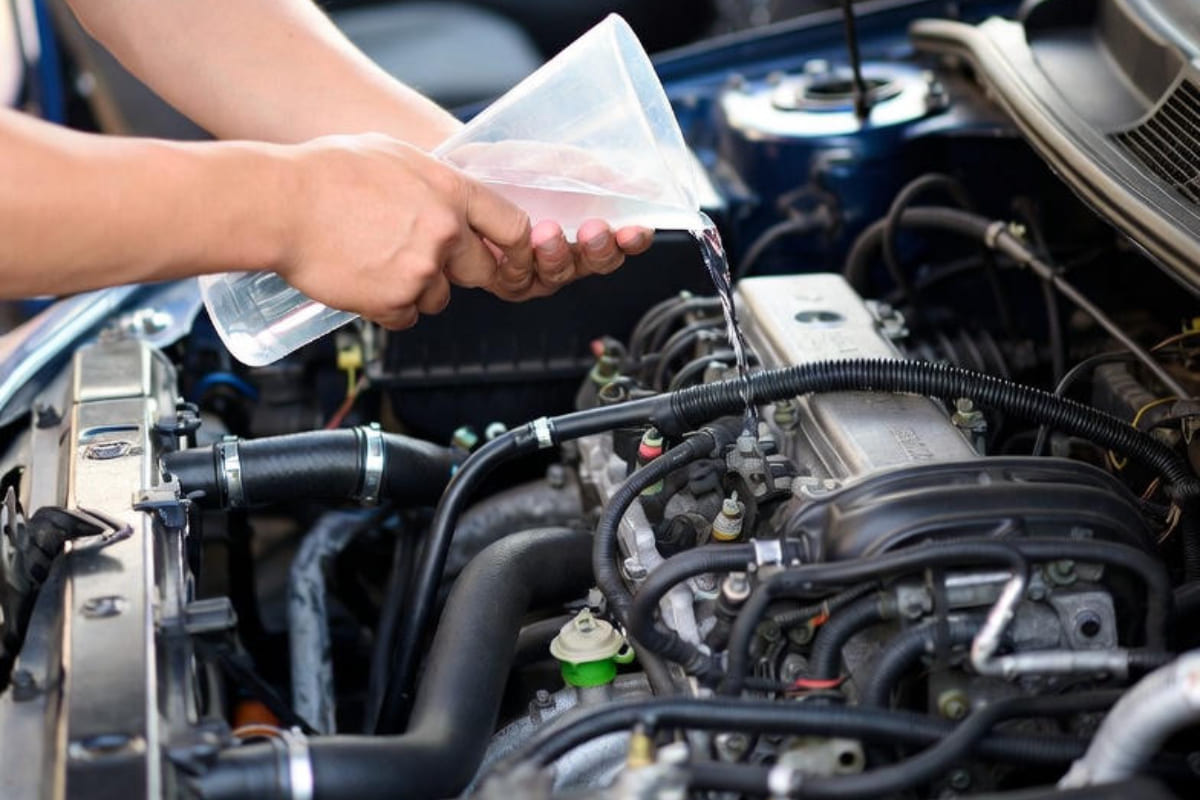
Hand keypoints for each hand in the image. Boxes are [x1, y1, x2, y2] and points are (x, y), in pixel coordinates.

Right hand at [274, 133, 531, 328]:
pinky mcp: (394, 302)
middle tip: (420, 257)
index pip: (514, 228)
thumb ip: (435, 181)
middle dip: (458, 271)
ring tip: (375, 260)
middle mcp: (445, 233)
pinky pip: (406, 316)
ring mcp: (422, 271)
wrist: (280, 205)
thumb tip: (454, 197)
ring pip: (439, 297)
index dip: (516, 247)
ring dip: (416, 289)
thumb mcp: (395, 155)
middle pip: (482, 271)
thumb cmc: (326, 172)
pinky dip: (387, 307)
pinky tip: (362, 280)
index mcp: (452, 192)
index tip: (507, 255)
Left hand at [437, 140, 655, 298]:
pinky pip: (519, 281)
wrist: (460, 167)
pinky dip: (521, 265)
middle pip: (595, 264)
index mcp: (589, 229)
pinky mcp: (504, 278)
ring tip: (548, 231)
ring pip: (558, 275)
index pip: (622, 242)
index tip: (635, 229)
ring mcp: (537, 270)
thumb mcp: (560, 163)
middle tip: (596, 230)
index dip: (632, 240)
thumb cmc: (514, 166)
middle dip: (598, 250)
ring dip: (557, 255)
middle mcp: (567, 254)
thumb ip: (600, 176)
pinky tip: (520, 244)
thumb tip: (648, 186)